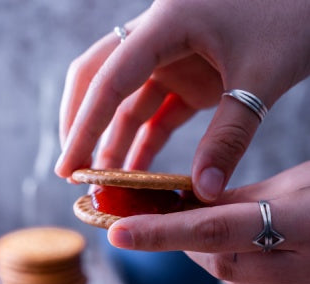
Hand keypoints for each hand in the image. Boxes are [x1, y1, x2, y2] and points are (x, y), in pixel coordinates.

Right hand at [55, 0, 309, 200]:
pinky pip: (158, 110)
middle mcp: (160, 37)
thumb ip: (231, 136)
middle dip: (82, 125)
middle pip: (100, 80)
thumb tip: (205, 193)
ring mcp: (174, 56)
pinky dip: (147, 139)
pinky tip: (138, 169)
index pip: (110, 79)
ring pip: (128, 100)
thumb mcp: (261, 76)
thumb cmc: (293, 14)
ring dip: (114, 140)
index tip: (69, 167)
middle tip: (72, 169)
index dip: (83, 127)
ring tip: (104, 180)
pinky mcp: (191, 74)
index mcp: (167, 22)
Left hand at [107, 161, 309, 283]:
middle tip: (167, 218)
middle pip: (216, 261)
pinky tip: (246, 248)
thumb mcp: (300, 182)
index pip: (213, 229)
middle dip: (184, 241)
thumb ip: (245, 197)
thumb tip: (194, 201)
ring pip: (231, 280)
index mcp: (301, 222)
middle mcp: (301, 265)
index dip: (160, 231)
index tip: (117, 232)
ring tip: (210, 228)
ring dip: (209, 255)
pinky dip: (237, 269)